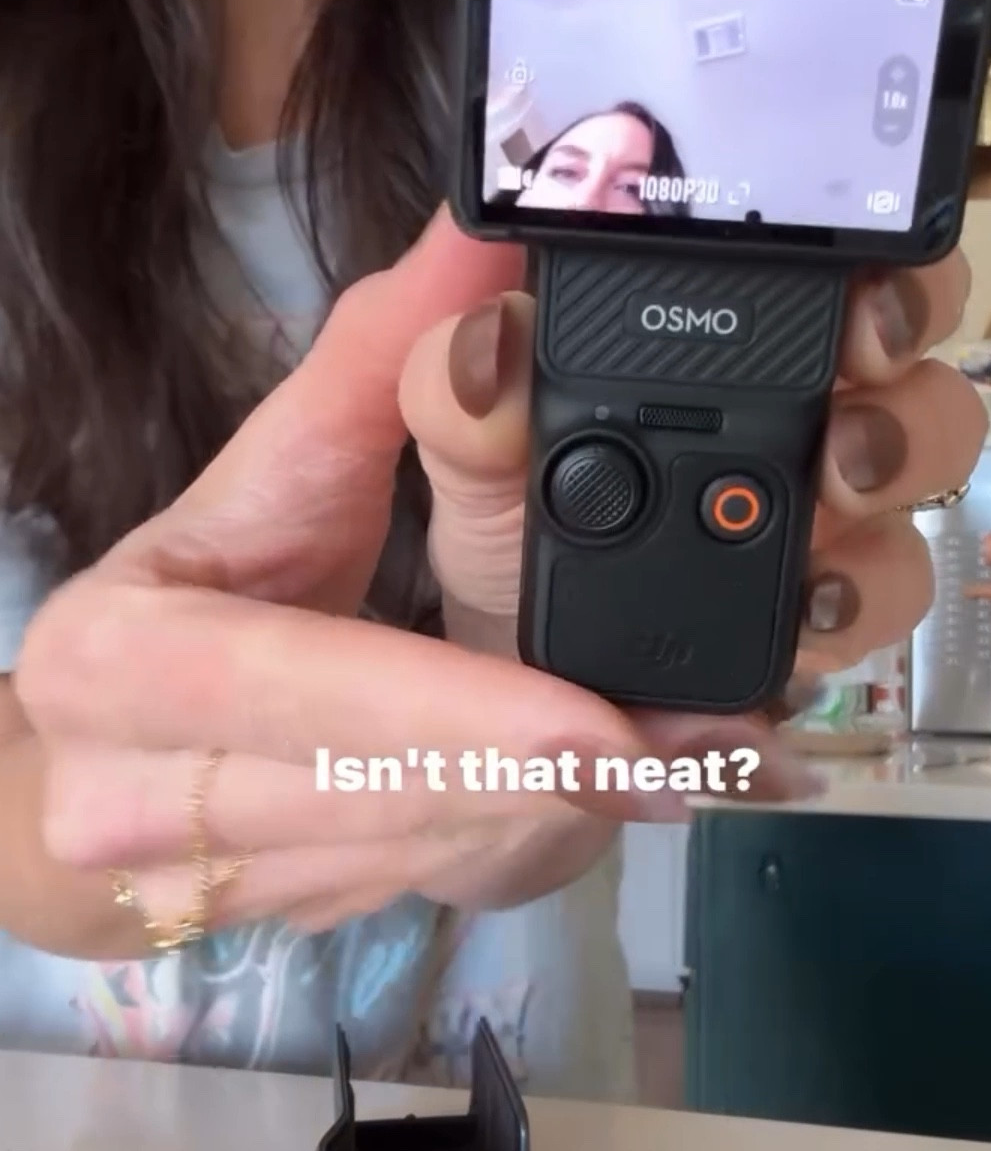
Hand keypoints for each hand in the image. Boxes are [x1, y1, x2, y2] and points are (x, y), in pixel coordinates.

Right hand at [15, 212, 982, 936]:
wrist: (104, 759)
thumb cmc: (191, 586)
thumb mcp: (270, 463)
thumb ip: (379, 355)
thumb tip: (493, 227)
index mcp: (119, 665)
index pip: (299, 692)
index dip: (454, 719)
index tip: (607, 730)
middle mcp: (142, 802)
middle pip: (389, 801)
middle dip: (565, 775)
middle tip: (727, 743)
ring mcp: (218, 891)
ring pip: (435, 861)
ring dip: (584, 810)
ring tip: (723, 759)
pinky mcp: (303, 923)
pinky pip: (448, 890)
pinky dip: (559, 840)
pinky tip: (653, 797)